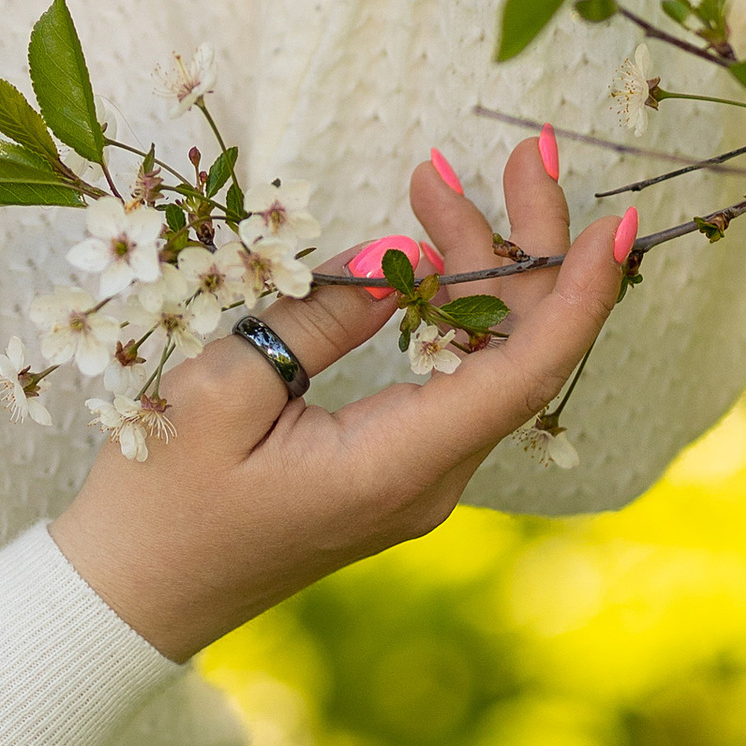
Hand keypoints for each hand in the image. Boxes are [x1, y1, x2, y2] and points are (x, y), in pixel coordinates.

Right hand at [50, 135, 628, 659]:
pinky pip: (452, 380)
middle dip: (527, 244)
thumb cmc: (159, 499)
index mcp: (397, 466)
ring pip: (487, 361)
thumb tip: (400, 254)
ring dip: (477, 266)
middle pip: (519, 353)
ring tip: (435, 180)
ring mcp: (417, 478)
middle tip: (516, 151)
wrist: (130, 593)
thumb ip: (318, 316)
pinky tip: (423, 254)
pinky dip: (448, 308)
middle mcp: (430, 478)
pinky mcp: (394, 469)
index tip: (615, 218)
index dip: (579, 292)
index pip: (525, 371)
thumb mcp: (222, 389)